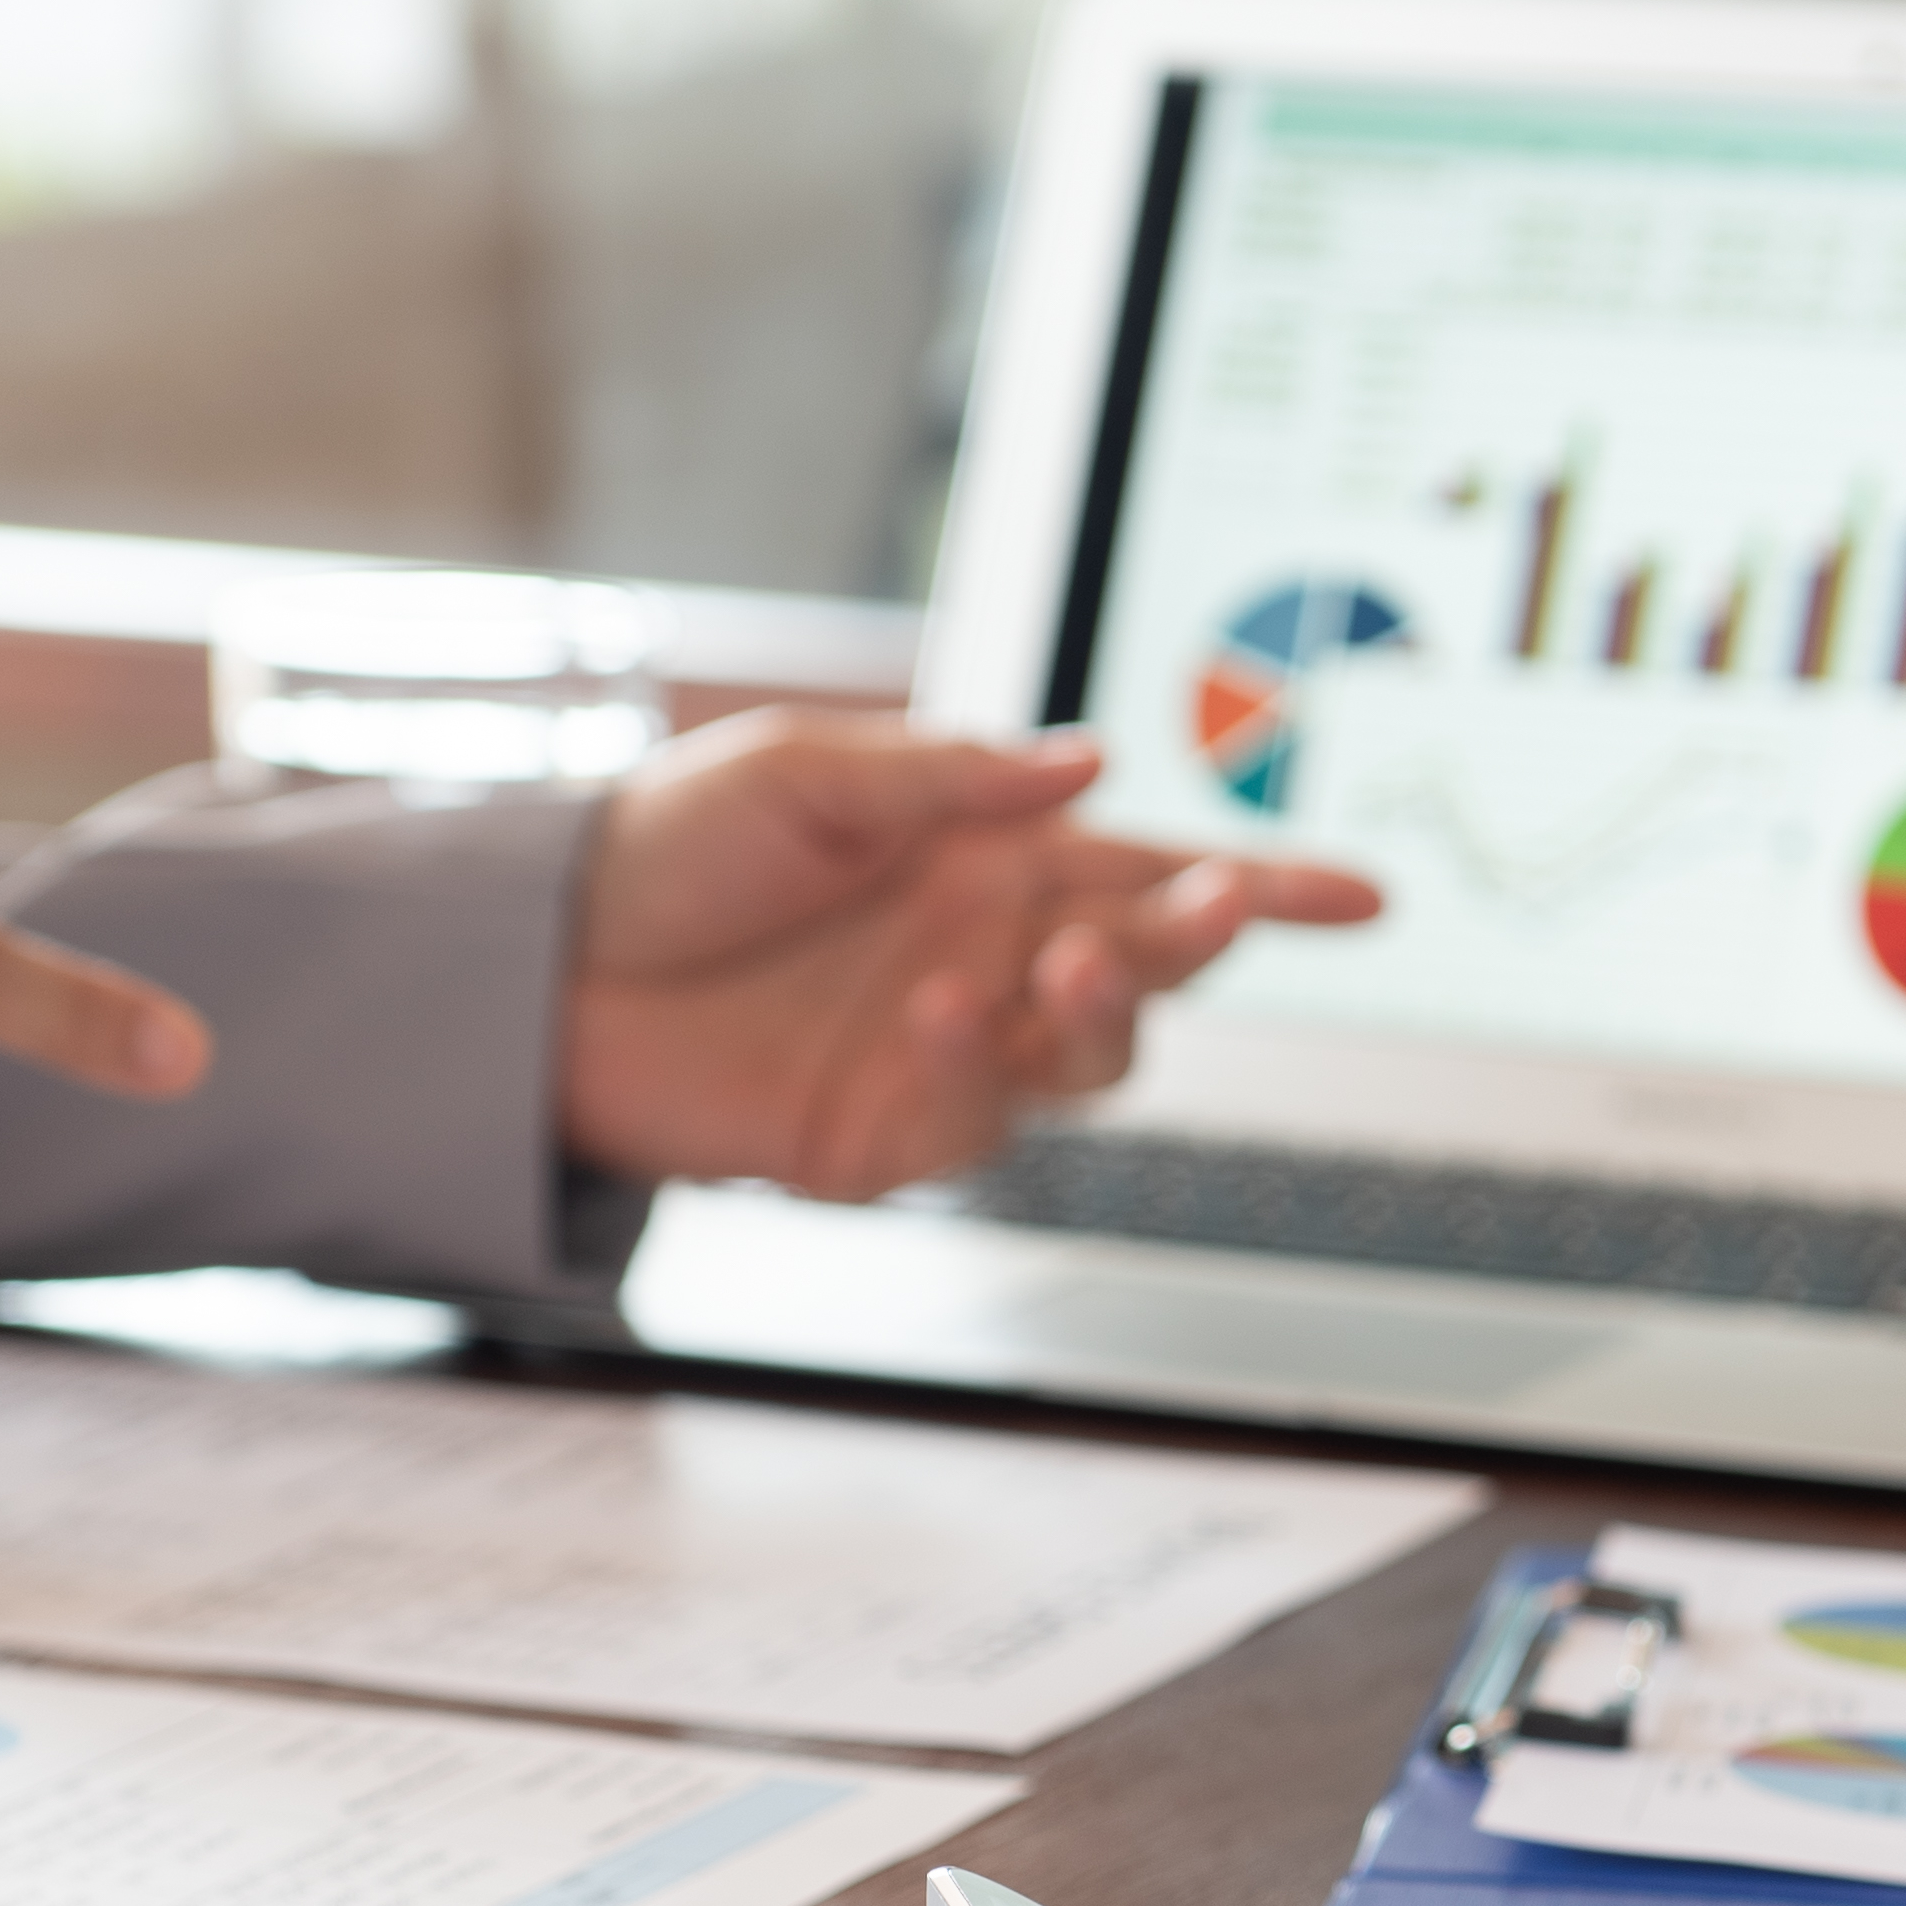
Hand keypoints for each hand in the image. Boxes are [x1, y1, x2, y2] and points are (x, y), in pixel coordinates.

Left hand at [555, 710, 1381, 1196]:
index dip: (1265, 888)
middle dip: (1196, 945)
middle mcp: (987, 959)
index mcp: (988, 861)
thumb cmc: (666, 848)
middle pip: (1147, 972)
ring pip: (1087, 1062)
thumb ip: (954, 779)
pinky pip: (972, 1124)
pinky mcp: (883, 1140)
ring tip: (1054, 969)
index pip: (1154, 874)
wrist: (539, 967)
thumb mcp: (807, 773)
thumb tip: (1089, 764)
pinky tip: (931, 1018)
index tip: (1366, 896)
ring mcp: (944, 1057)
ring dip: (1096, 1015)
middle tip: (1213, 914)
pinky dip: (970, 1070)